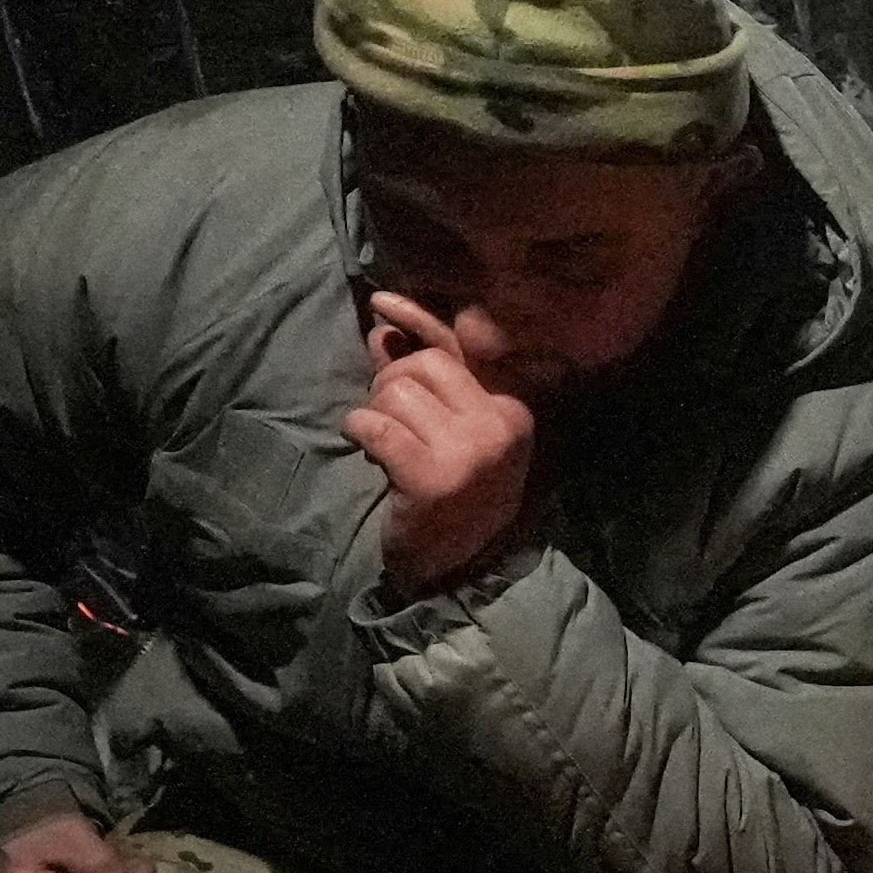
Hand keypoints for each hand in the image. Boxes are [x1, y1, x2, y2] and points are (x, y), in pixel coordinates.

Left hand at [343, 290, 535, 592]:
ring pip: (397, 392)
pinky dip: (360, 432)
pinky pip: (377, 425)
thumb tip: (383, 332)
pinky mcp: (434, 477)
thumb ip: (422, 383)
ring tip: (384, 444)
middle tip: (388, 419)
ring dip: (376, 413)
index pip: (459, 351)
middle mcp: (499, 426)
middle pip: (423, 365)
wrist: (453, 571)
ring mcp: (471, 451)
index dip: (417, 320)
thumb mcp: (449, 434)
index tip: (380, 302)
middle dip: (390, 384)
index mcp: (512, 411)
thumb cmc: (449, 497)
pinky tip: (366, 449)